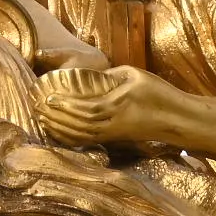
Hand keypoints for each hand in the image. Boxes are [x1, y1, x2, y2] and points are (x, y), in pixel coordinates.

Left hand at [37, 64, 163, 146]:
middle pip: (78, 123)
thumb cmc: (159, 94)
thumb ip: (111, 76)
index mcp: (118, 104)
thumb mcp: (136, 75)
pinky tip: (59, 133)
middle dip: (56, 116)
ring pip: (81, 134)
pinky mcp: (115, 139)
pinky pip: (88, 140)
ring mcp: (113, 133)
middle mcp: (113, 122)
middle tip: (37, 108)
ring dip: (60, 128)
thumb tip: (91, 78)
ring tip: (43, 119)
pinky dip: (71, 137)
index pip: (86, 106)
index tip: (48, 97)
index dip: (65, 104)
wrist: (177, 120)